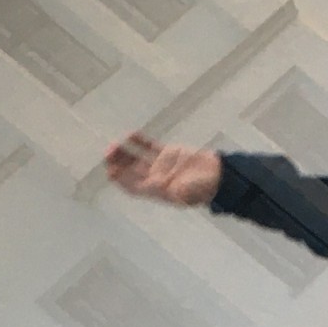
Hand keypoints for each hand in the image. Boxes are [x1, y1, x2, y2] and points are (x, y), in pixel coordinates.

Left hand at [103, 132, 219, 207]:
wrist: (220, 176)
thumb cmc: (204, 188)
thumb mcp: (189, 192)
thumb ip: (175, 190)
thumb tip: (160, 187)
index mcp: (158, 191)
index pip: (133, 186)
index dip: (121, 180)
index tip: (111, 171)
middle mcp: (155, 179)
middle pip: (131, 172)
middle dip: (118, 164)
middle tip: (107, 152)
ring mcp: (161, 165)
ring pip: (137, 159)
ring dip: (124, 153)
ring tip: (113, 144)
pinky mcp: (169, 154)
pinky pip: (150, 147)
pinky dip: (140, 142)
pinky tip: (130, 134)